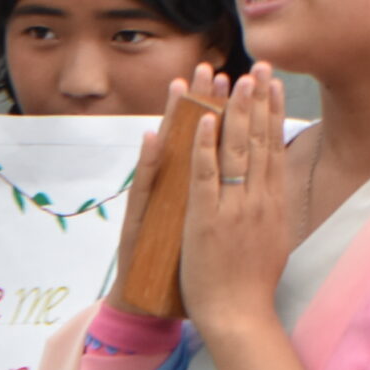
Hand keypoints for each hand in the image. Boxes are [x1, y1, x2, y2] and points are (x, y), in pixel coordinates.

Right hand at [104, 64, 226, 315]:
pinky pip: (146, 190)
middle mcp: (169, 191)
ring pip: (167, 155)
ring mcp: (154, 205)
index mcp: (191, 191)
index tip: (230, 78)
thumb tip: (230, 176)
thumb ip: (210, 198)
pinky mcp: (139, 222)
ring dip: (176, 118)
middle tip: (208, 67)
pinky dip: (149, 163)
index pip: (207, 142)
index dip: (219, 109)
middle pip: (187, 138)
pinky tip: (152, 136)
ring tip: (183, 85)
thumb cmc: (184, 269)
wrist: (149, 302)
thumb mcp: (200, 228)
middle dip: (200, 101)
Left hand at [176, 63, 291, 339]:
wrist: (239, 316)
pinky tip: (203, 119)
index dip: (273, 114)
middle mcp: (259, 200)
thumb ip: (273, 212)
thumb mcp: (275, 242)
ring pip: (236, 150)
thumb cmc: (253, 286)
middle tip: (261, 67)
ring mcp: (234, 208)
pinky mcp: (207, 218)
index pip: (275, 149)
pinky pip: (205, 175)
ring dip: (235, 112)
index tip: (274, 85)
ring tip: (236, 80)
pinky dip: (204, 146)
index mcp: (274, 205)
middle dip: (259, 101)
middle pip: (260, 141)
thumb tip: (277, 190)